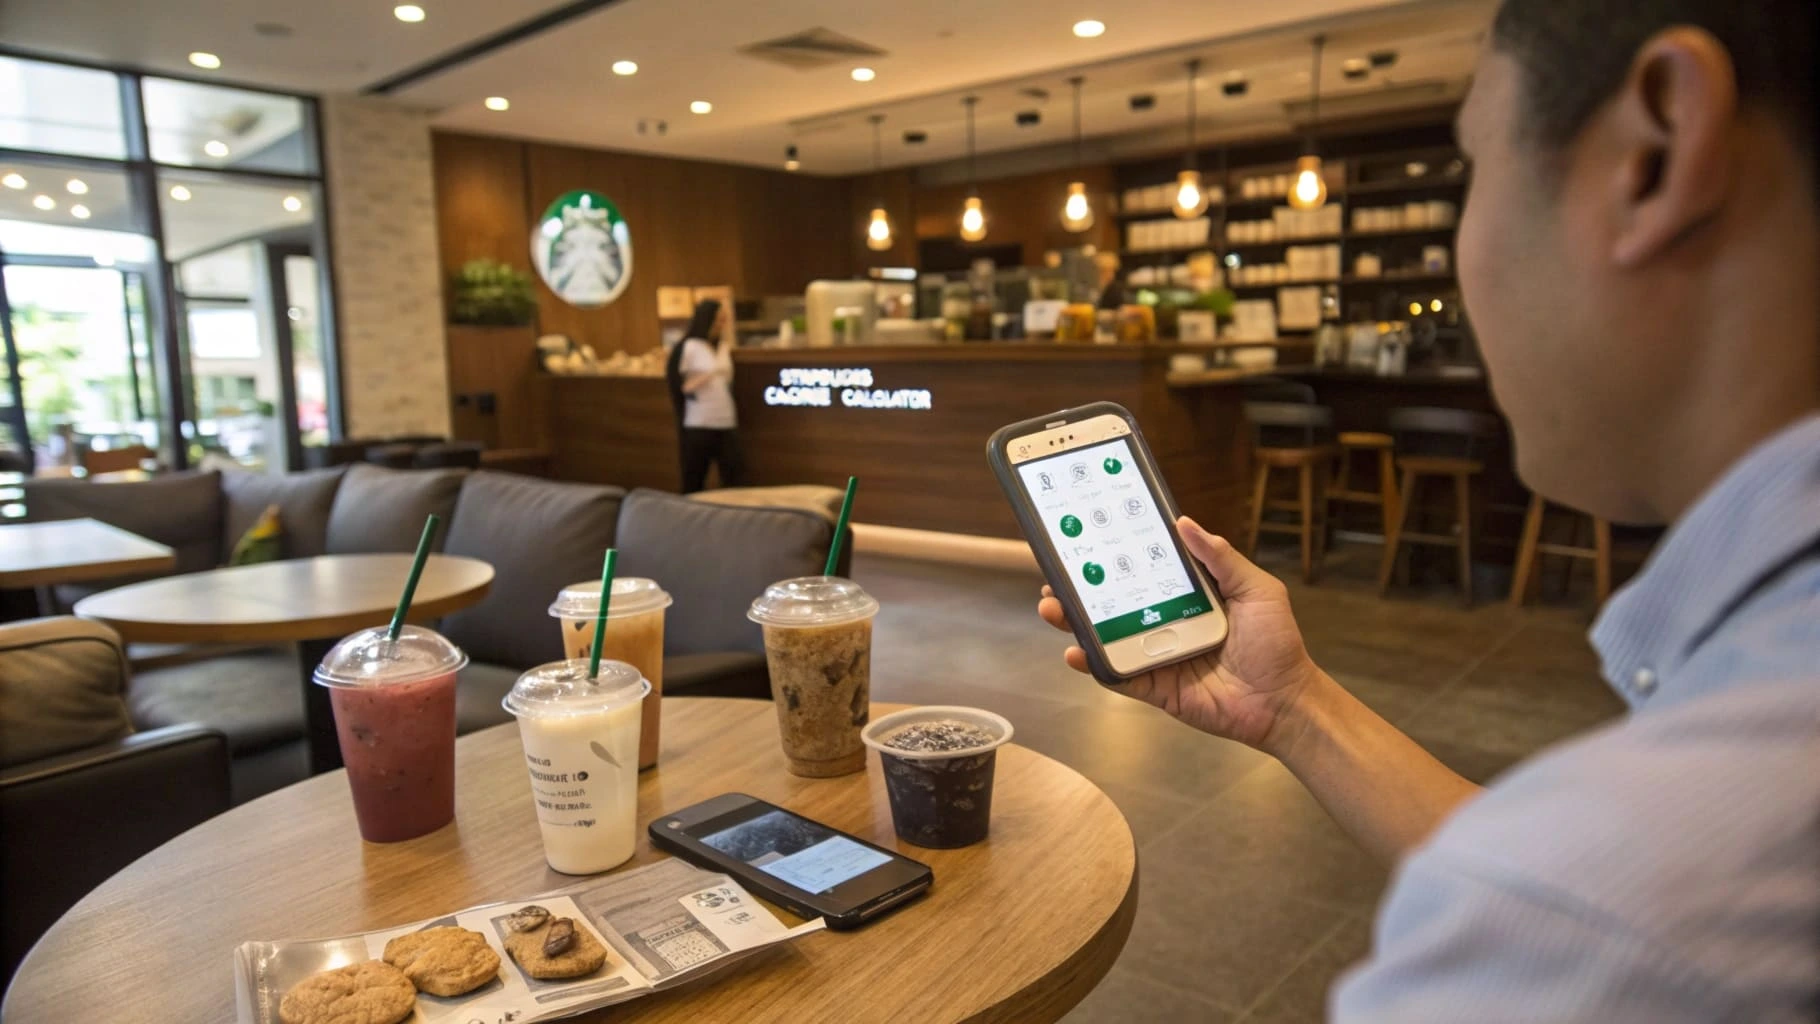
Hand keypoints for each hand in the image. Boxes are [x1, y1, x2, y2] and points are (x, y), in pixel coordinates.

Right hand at [1037, 517, 1322, 751]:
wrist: (1285, 702)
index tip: (1088, 539)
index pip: (1144, 572)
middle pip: (1115, 603)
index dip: (1116, 557)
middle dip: (1082, 590)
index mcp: (1187, 596)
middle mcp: (1166, 623)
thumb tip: (1185, 523)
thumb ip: (1221, 559)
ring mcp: (1157, 655)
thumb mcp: (1257, 590)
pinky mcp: (1155, 687)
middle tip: (1055, 575)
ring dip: (1077, 623)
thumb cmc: (1277, 644)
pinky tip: (1074, 651)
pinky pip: (1118, 673)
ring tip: (1052, 607)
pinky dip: (1094, 664)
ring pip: (1108, 636)